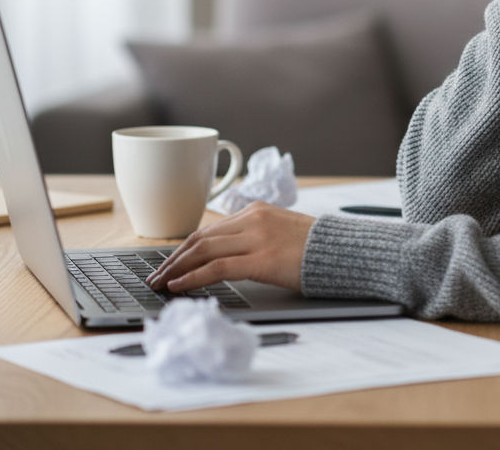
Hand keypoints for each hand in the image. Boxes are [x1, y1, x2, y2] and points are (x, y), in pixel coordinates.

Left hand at [146, 202, 314, 292]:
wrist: (343, 250)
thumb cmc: (315, 247)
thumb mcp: (281, 232)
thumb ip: (255, 237)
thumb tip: (227, 256)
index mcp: (257, 211)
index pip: (209, 230)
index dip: (184, 249)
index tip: (169, 264)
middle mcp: (253, 220)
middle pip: (200, 238)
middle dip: (173, 259)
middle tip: (156, 276)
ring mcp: (257, 238)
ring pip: (203, 251)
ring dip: (176, 269)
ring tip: (160, 284)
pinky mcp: (262, 259)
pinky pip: (217, 267)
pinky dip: (193, 277)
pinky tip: (179, 287)